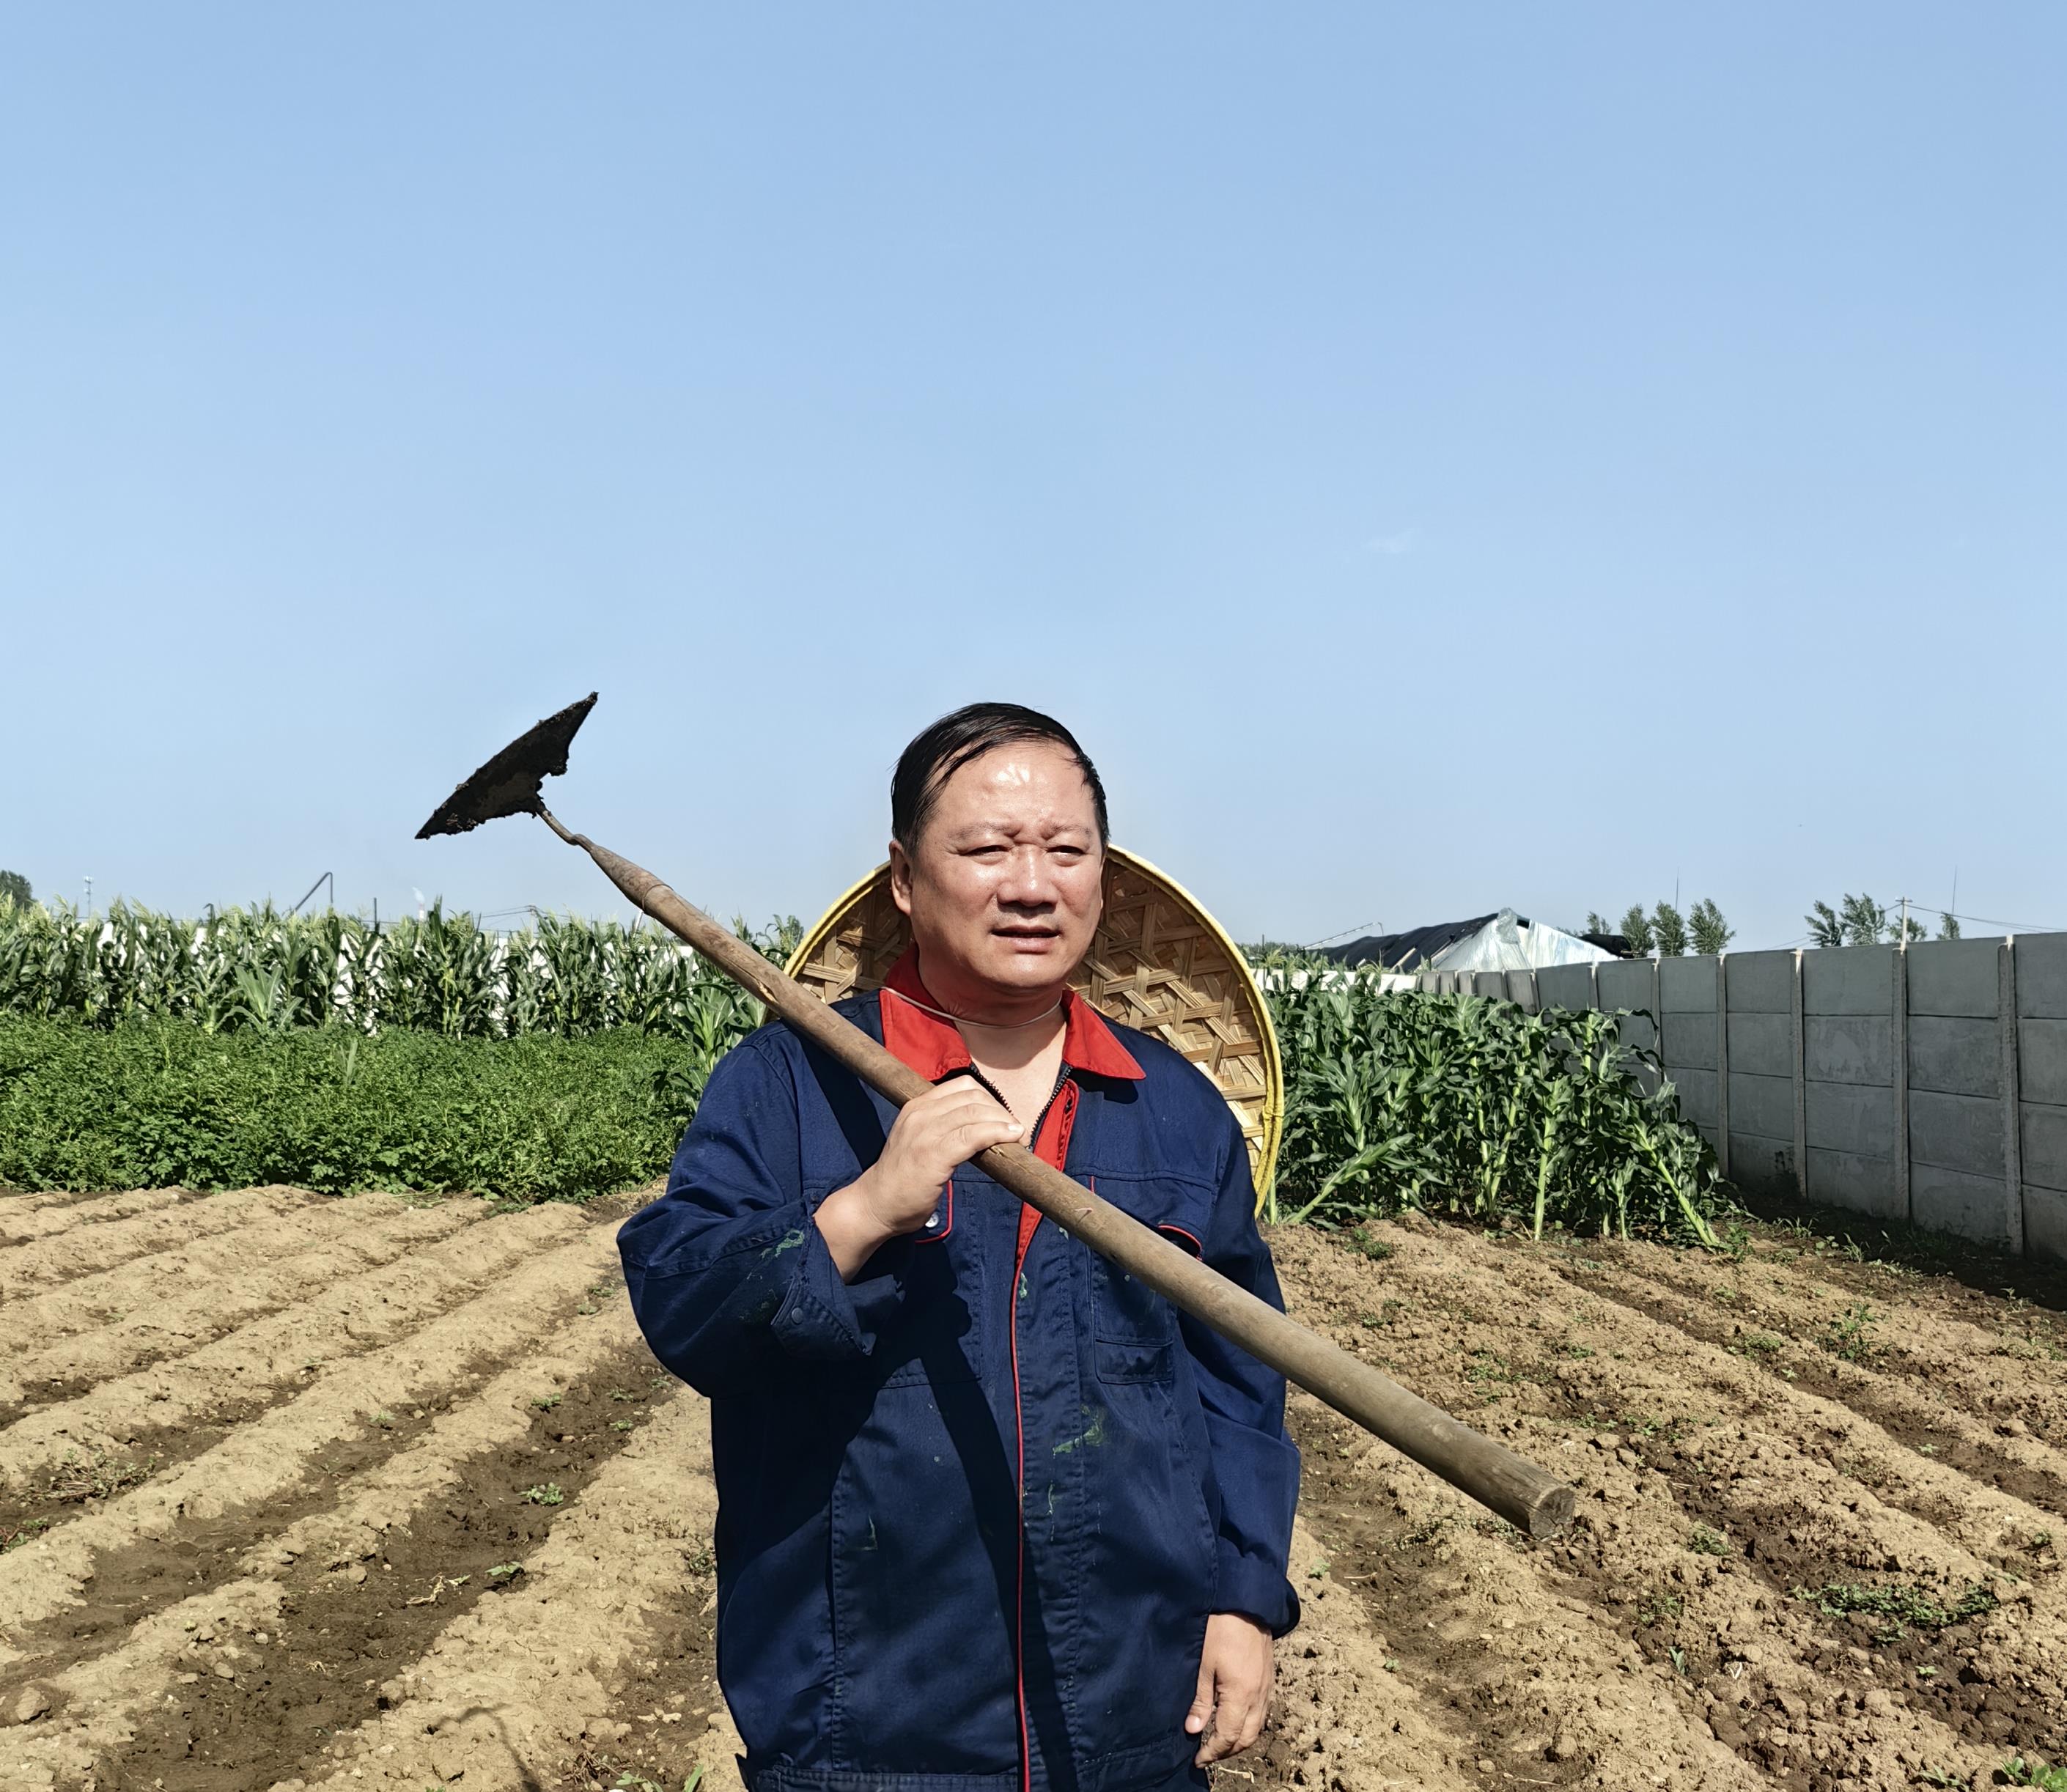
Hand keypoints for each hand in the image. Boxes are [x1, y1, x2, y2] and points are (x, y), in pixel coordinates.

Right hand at [815, 1079, 1023, 1278]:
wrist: (876, 1205)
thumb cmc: (901, 1177)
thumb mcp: (917, 1139)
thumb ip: (941, 1126)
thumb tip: (981, 1124)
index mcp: (916, 1106)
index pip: (963, 1085)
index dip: (990, 1098)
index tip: (1003, 1117)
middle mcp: (920, 1113)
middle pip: (973, 1096)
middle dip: (1001, 1111)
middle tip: (1015, 1130)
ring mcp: (925, 1133)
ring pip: (976, 1113)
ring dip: (1005, 1122)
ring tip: (1018, 1137)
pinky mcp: (933, 1154)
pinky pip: (974, 1135)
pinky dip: (998, 1133)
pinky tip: (1012, 1139)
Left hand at [1186, 1612, 1272, 1763]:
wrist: (1245, 1602)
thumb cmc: (1220, 1629)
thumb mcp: (1203, 1664)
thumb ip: (1201, 1700)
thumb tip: (1193, 1730)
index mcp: (1241, 1695)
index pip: (1228, 1736)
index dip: (1212, 1752)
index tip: (1197, 1760)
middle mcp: (1258, 1696)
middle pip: (1247, 1738)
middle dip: (1227, 1751)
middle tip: (1207, 1754)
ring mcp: (1267, 1688)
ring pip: (1257, 1727)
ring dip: (1240, 1740)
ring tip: (1219, 1741)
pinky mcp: (1269, 1678)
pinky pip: (1263, 1712)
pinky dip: (1249, 1724)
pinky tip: (1235, 1719)